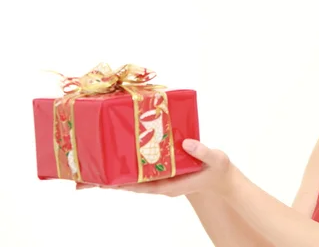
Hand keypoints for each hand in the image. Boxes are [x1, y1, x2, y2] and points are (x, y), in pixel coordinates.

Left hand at [77, 140, 233, 197]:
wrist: (220, 178)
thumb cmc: (218, 170)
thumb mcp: (216, 159)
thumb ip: (203, 151)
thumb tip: (185, 142)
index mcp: (171, 185)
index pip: (143, 186)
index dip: (123, 184)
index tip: (105, 181)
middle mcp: (162, 183)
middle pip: (131, 184)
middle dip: (110, 180)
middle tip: (87, 175)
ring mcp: (161, 177)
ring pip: (133, 177)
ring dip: (115, 173)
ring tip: (93, 167)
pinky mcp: (162, 170)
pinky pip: (141, 169)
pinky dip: (128, 165)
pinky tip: (117, 157)